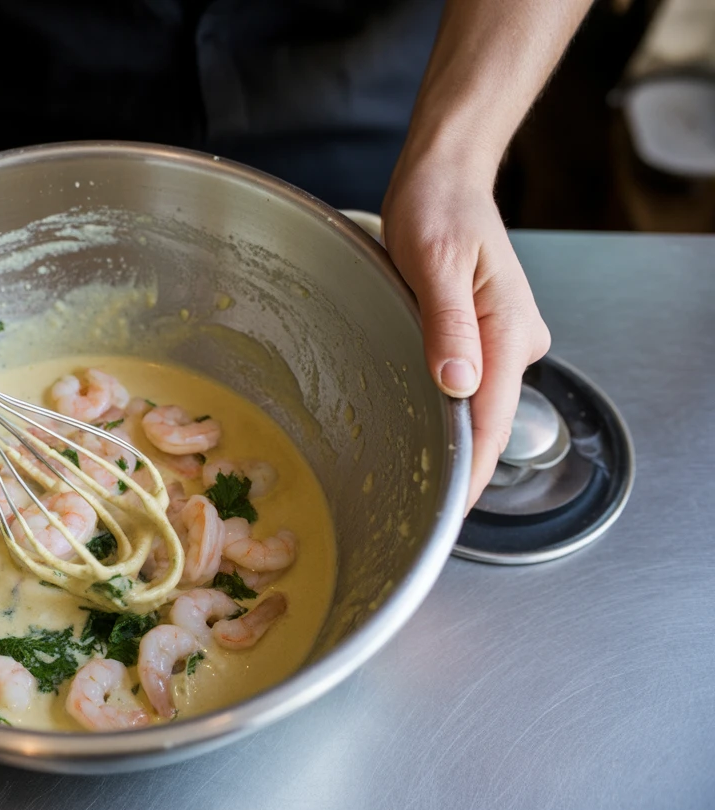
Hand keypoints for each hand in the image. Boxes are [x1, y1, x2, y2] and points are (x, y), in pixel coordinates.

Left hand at [381, 155, 550, 511]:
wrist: (448, 176)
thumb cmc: (438, 208)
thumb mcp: (435, 260)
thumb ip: (448, 322)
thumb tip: (458, 383)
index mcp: (509, 330)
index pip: (493, 420)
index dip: (471, 471)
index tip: (449, 513)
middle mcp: (515, 341)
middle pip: (488, 419)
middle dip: (458, 463)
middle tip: (417, 506)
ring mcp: (503, 338)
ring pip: (480, 403)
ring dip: (451, 436)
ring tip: (414, 474)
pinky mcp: (485, 333)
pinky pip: (470, 382)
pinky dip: (448, 406)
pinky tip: (422, 421)